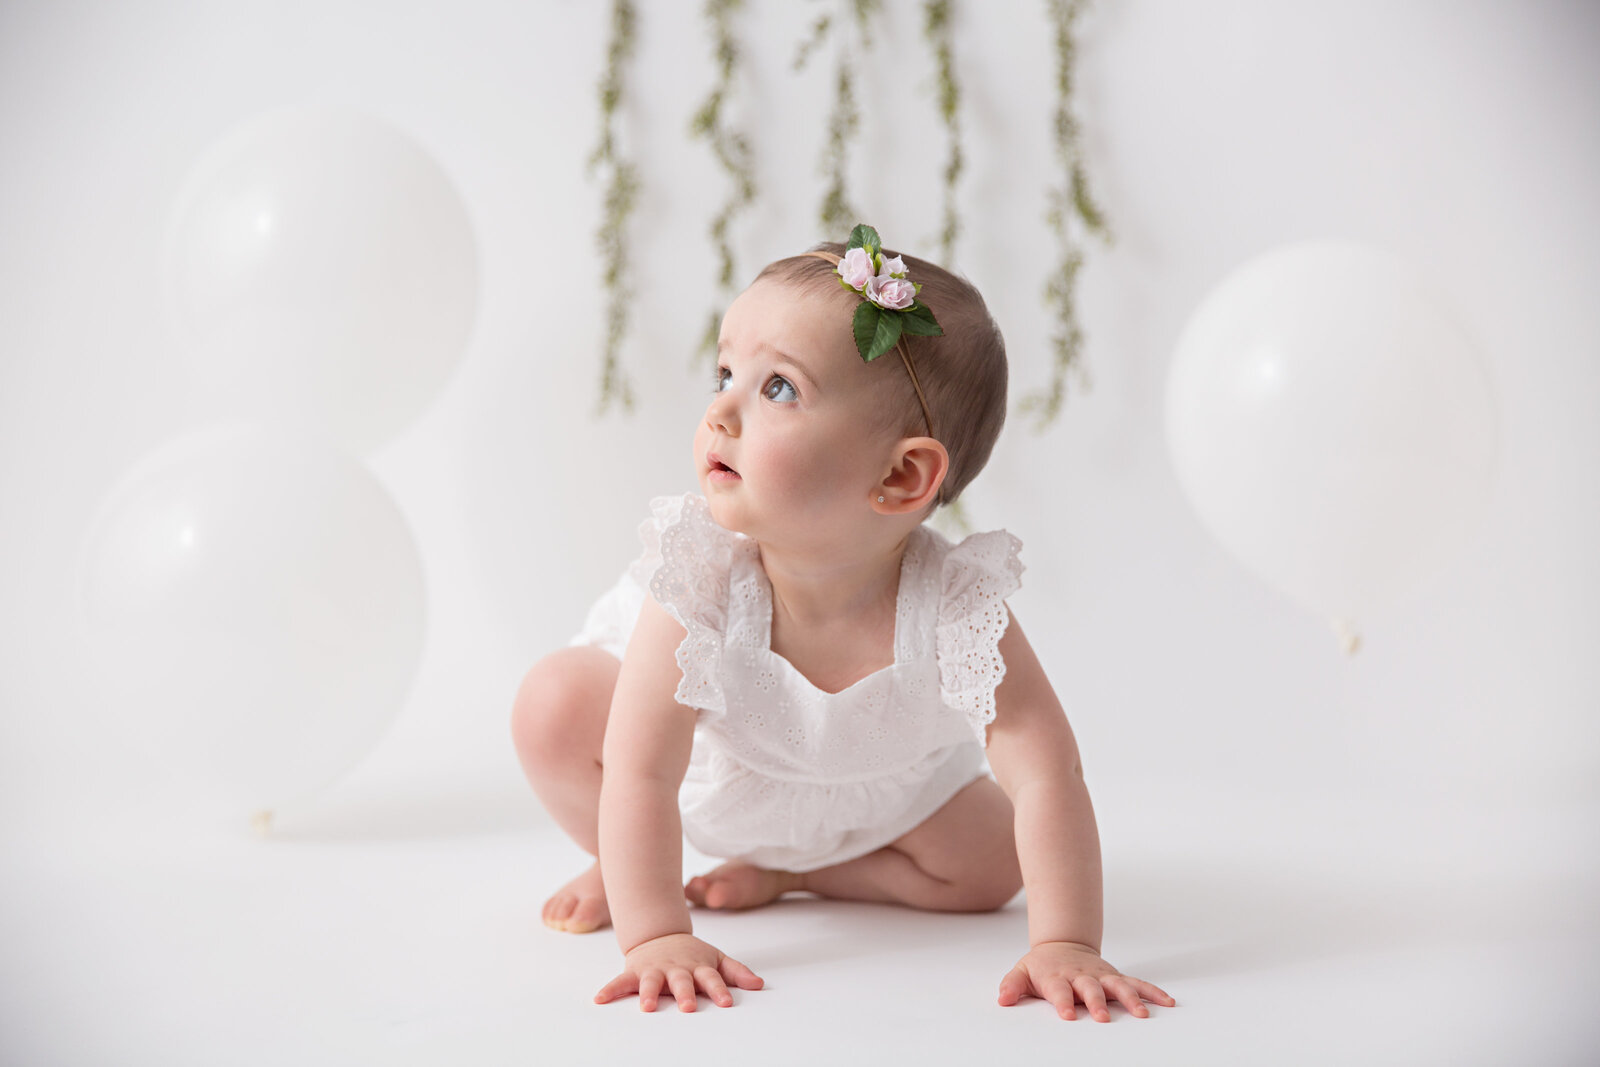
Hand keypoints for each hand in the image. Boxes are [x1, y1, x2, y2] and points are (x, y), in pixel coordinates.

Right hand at [594, 932, 763, 1011]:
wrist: (659, 933)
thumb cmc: (691, 953)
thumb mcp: (716, 958)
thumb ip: (736, 972)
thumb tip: (760, 984)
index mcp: (697, 966)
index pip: (712, 978)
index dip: (719, 989)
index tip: (727, 1002)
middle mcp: (676, 968)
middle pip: (682, 981)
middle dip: (685, 993)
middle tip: (688, 1007)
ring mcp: (654, 969)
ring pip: (651, 982)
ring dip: (648, 993)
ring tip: (646, 1007)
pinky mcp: (634, 972)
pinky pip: (620, 982)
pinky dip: (610, 989)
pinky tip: (600, 999)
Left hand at [998, 941, 1174, 1021]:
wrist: (1063, 945)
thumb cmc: (1042, 966)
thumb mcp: (1022, 972)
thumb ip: (1011, 985)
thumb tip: (1001, 999)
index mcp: (1058, 977)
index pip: (1059, 990)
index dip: (1062, 1002)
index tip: (1066, 1016)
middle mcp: (1082, 976)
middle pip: (1090, 989)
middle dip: (1097, 1002)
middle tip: (1103, 1017)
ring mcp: (1102, 976)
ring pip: (1119, 986)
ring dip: (1131, 999)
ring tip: (1142, 1014)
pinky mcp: (1116, 977)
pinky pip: (1137, 984)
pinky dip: (1153, 992)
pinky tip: (1168, 1002)